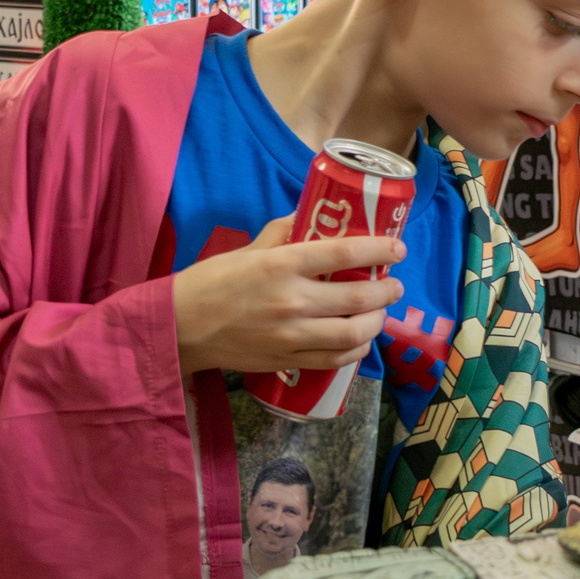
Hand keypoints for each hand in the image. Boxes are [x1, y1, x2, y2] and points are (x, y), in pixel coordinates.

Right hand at [172, 217, 404, 376]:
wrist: (180, 328)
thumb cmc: (211, 282)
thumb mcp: (248, 249)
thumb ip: (283, 233)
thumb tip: (312, 217)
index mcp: (281, 265)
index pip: (344, 254)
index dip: (380, 250)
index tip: (398, 248)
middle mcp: (292, 301)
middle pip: (359, 298)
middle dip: (387, 291)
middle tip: (395, 285)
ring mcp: (291, 336)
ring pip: (353, 333)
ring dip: (377, 322)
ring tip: (381, 312)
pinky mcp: (287, 361)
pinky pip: (335, 359)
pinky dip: (356, 350)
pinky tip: (360, 339)